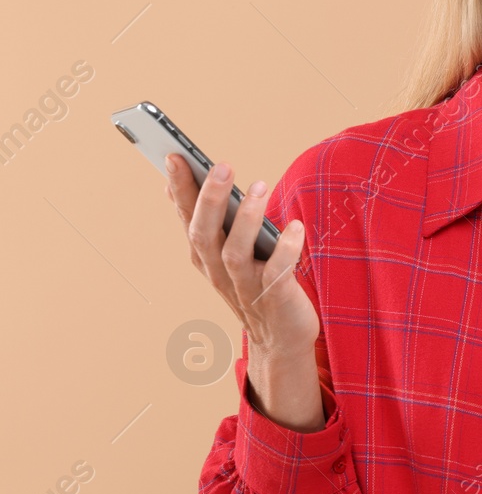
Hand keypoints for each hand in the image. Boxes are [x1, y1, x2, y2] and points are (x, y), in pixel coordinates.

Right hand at [165, 154, 318, 359]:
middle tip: (222, 164)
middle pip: (205, 234)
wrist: (280, 338)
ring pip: (235, 252)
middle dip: (209, 198)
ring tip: (259, 186)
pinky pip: (278, 272)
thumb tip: (174, 186)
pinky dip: (286, 249)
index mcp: (204, 257)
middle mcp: (219, 271)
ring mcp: (246, 286)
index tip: (174, 156)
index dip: (179, 189)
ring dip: (246, 218)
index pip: (187, 218)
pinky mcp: (275, 297)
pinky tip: (296, 227)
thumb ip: (205, 222)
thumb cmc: (253, 285)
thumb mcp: (222, 253)